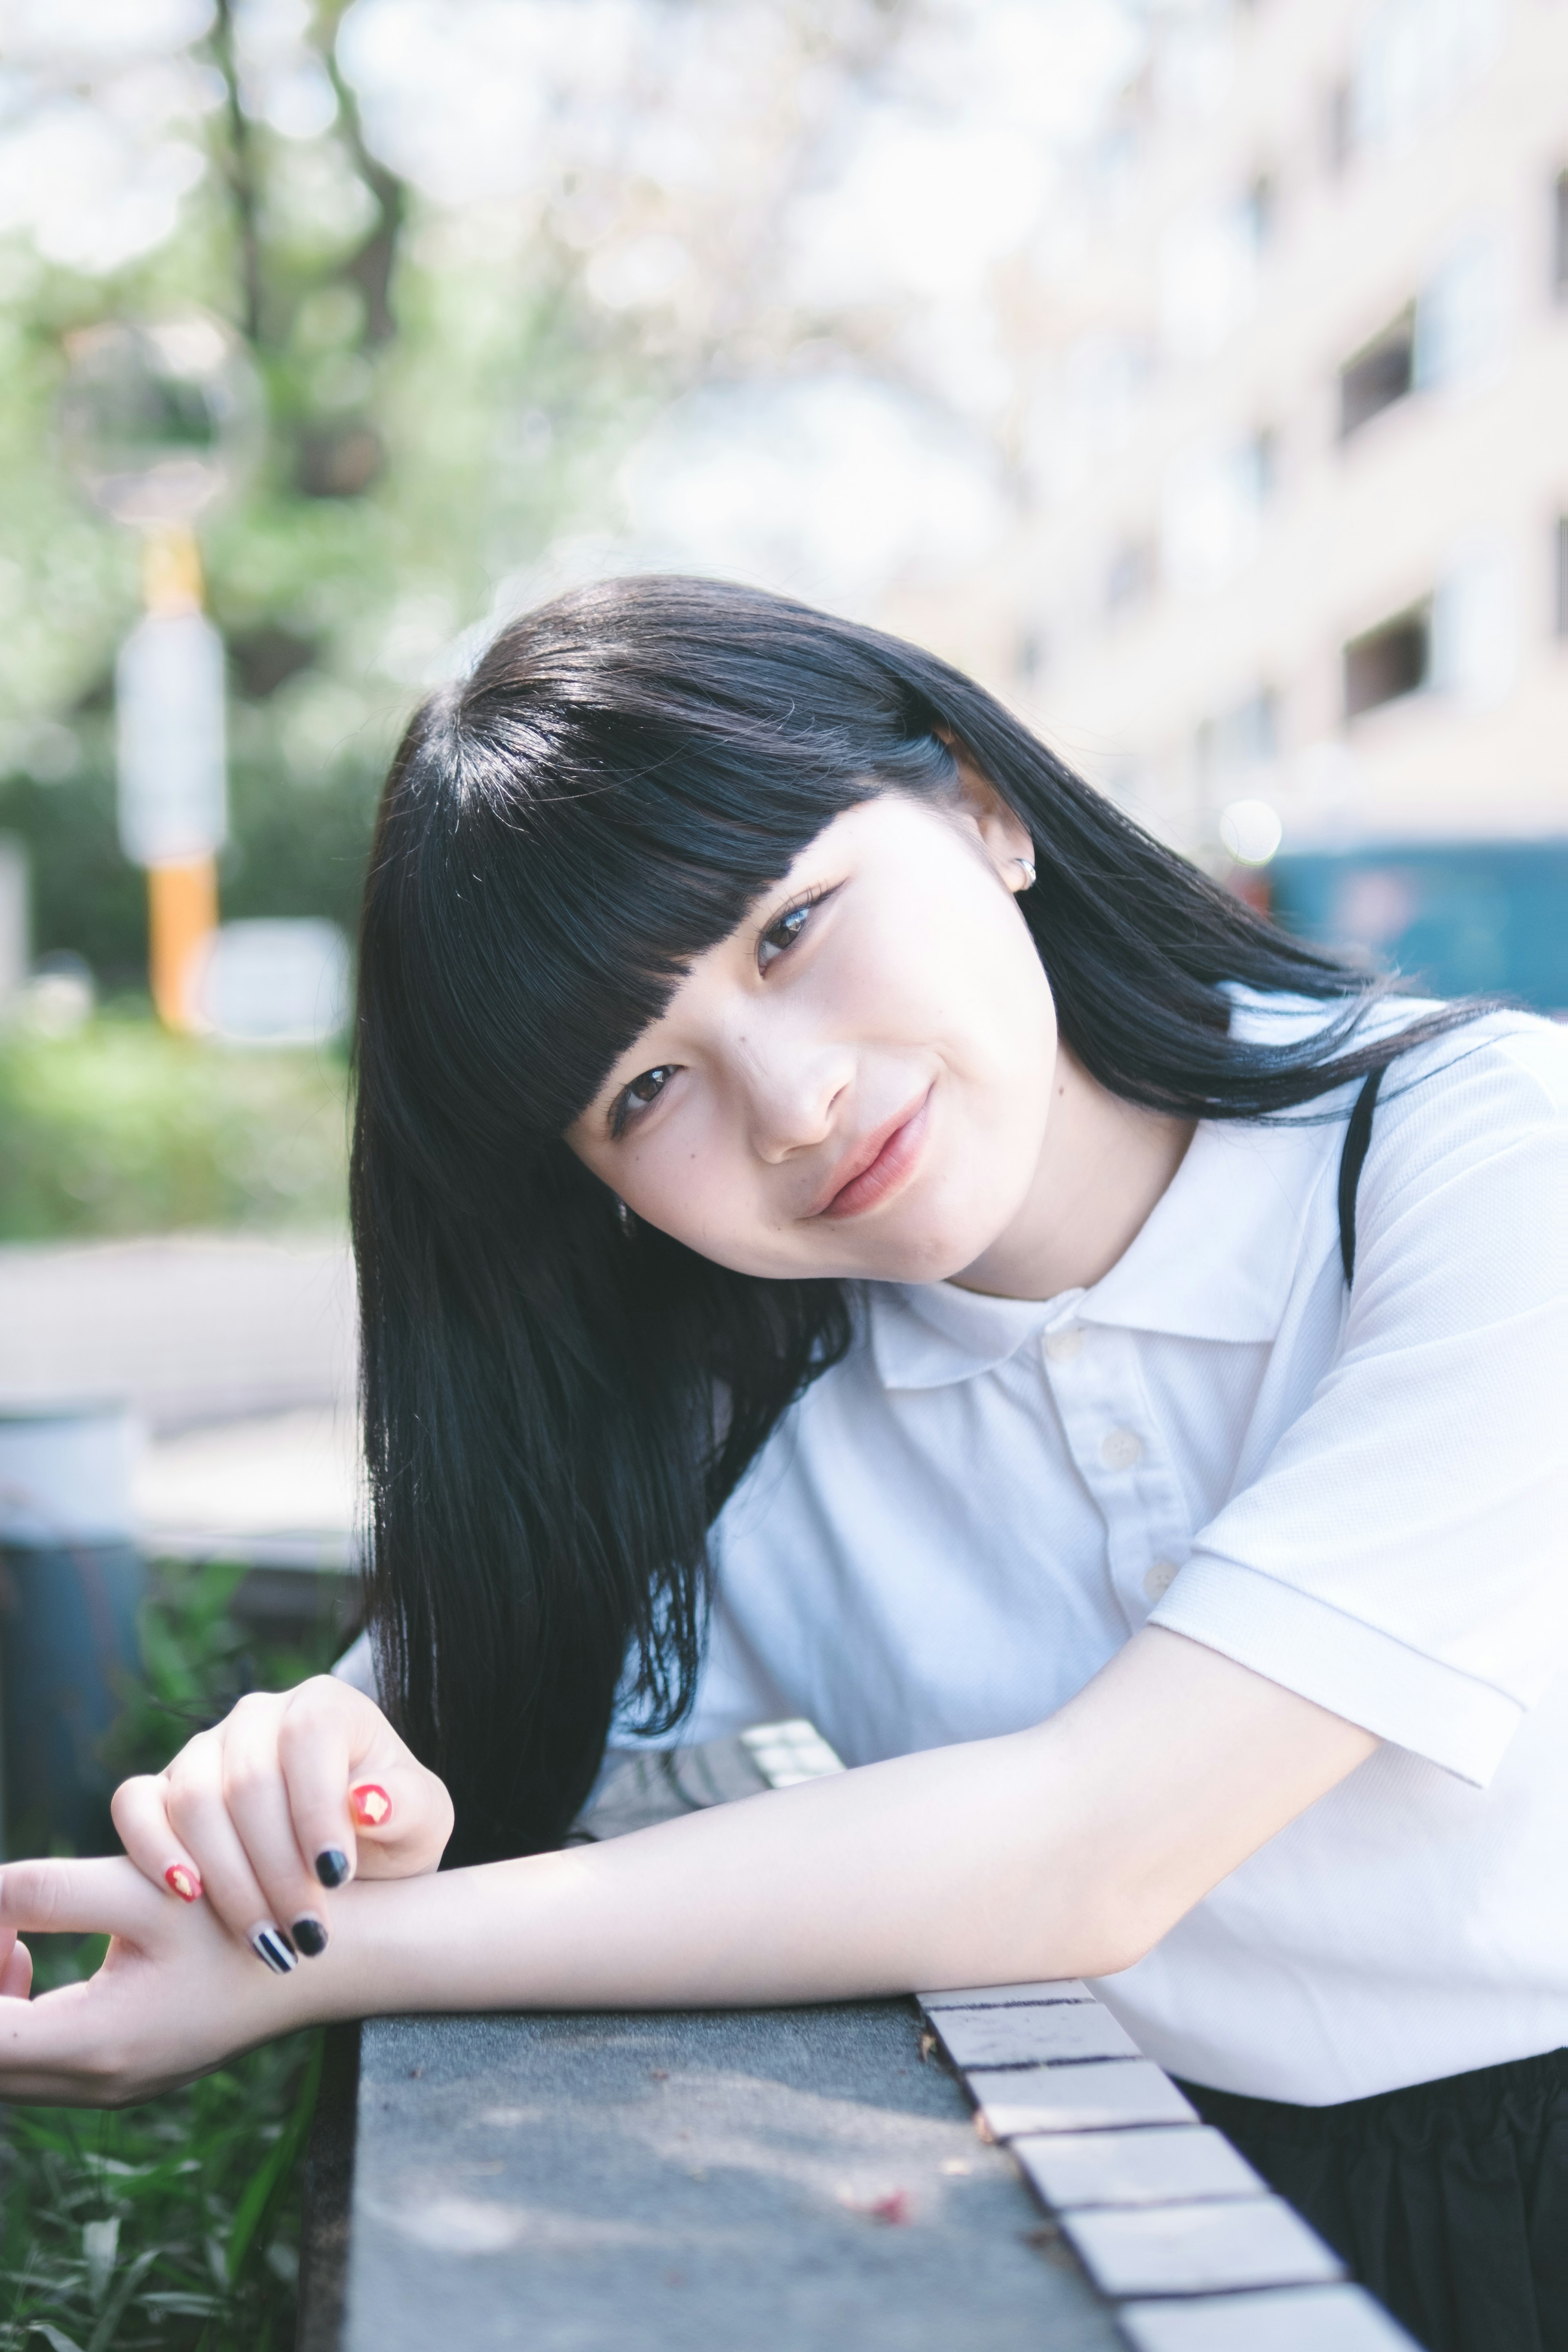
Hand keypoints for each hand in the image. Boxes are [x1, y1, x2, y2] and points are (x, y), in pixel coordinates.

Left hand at [0, 1855, 321, 2105]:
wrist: (318, 1960)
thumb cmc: (239, 1916)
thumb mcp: (144, 1891)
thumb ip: (49, 1893)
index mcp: (96, 2045)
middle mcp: (93, 2085)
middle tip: (2, 1920)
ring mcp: (104, 2089)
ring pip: (2, 2065)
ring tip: (10, 1938)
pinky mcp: (114, 2077)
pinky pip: (27, 2062)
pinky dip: (9, 2017)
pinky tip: (30, 1959)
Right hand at [111, 1677, 452, 1974]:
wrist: (346, 1861)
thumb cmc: (389, 1832)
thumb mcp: (421, 1823)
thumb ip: (407, 1806)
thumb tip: (369, 1801)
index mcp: (325, 1706)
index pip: (307, 1738)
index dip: (316, 1809)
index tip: (335, 1876)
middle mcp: (259, 1716)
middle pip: (248, 1781)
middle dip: (277, 1868)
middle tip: (306, 1934)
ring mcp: (204, 1749)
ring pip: (193, 1799)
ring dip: (228, 1879)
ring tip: (266, 1938)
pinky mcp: (162, 1789)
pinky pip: (134, 1804)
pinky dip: (151, 1848)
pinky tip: (186, 1894)